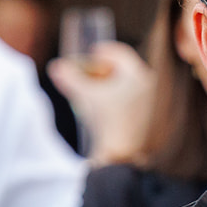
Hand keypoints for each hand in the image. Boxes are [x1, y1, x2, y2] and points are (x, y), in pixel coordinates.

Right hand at [47, 40, 154, 163]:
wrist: (121, 155)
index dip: (103, 51)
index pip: (121, 53)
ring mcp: (150, 104)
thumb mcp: (84, 95)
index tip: (92, 53)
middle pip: (124, 70)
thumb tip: (56, 67)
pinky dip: (116, 99)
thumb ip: (69, 77)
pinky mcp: (147, 120)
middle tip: (88, 72)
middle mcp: (148, 87)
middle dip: (103, 70)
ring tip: (91, 91)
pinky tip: (102, 107)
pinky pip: (131, 101)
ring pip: (127, 86)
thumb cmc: (106, 121)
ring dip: (108, 85)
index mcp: (138, 76)